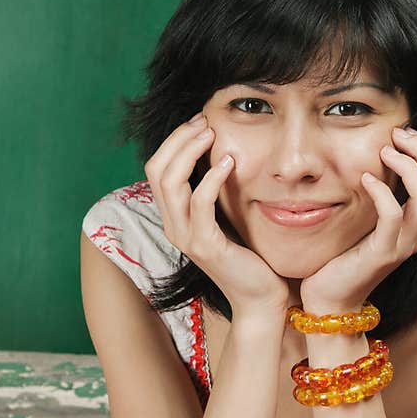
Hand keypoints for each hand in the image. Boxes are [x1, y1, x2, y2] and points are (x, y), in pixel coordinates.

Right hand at [144, 114, 289, 318]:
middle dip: (178, 139)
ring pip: (170, 183)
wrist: (259, 297)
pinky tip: (228, 162)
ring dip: (190, 152)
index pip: (157, 168)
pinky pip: (200, 203)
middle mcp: (173, 226)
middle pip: (157, 169)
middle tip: (204, 121)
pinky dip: (211, 177)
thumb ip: (215, 192)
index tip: (200, 122)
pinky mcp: (206, 246)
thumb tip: (220, 152)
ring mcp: (186, 237)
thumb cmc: (248, 256)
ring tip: (212, 134)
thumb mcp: (226, 217)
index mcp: (174, 217)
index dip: (174, 141)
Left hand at [299, 126, 416, 311]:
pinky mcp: (383, 253)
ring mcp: (405, 244)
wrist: (331, 300)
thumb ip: (383, 192)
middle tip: (396, 135)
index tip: (403, 133)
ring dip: (407, 165)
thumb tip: (382, 152)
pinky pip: (393, 216)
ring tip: (383, 153)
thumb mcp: (369, 218)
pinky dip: (381, 191)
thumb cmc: (344, 255)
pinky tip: (364, 179)